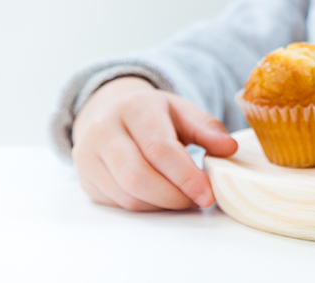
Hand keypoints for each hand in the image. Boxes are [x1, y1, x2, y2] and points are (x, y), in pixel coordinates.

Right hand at [72, 77, 237, 210]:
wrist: (109, 111)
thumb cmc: (153, 114)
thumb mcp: (181, 110)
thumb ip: (207, 128)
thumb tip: (229, 148)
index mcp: (134, 107)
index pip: (159, 148)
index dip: (185, 176)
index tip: (207, 194)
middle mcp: (104, 130)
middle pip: (138, 176)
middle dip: (173, 196)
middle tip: (197, 200)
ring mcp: (88, 155)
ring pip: (127, 195)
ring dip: (161, 204)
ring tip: (183, 199)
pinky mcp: (85, 178)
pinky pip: (117, 203)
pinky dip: (145, 206)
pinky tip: (162, 199)